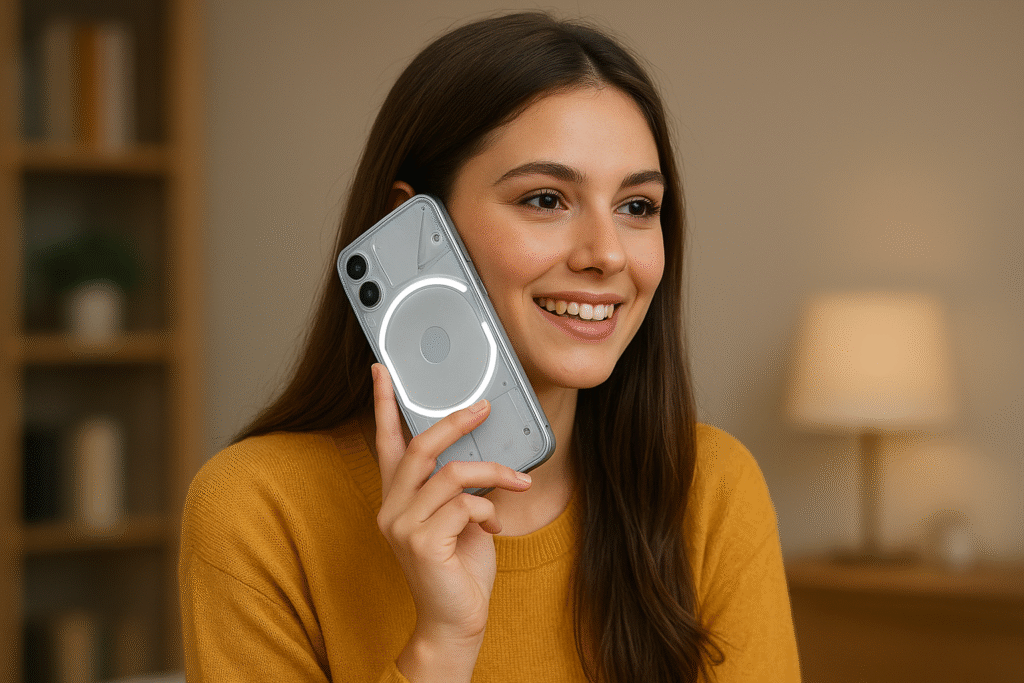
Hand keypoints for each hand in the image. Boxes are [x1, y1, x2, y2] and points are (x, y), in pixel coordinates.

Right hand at [371, 364, 531, 680]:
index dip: (384, 404)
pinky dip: (488, 509)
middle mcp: (391, 508)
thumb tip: (484, 453)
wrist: (456, 621)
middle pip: (420, 447)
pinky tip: (494, 528)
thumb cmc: (459, 569)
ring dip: (493, 472)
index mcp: (397, 497)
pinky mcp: (421, 542)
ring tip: (518, 481)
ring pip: (451, 473)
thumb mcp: (459, 517)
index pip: (385, 442)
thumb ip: (458, 487)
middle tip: (484, 407)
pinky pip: (464, 504)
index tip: (381, 370)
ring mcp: (402, 526)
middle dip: (455, 422)